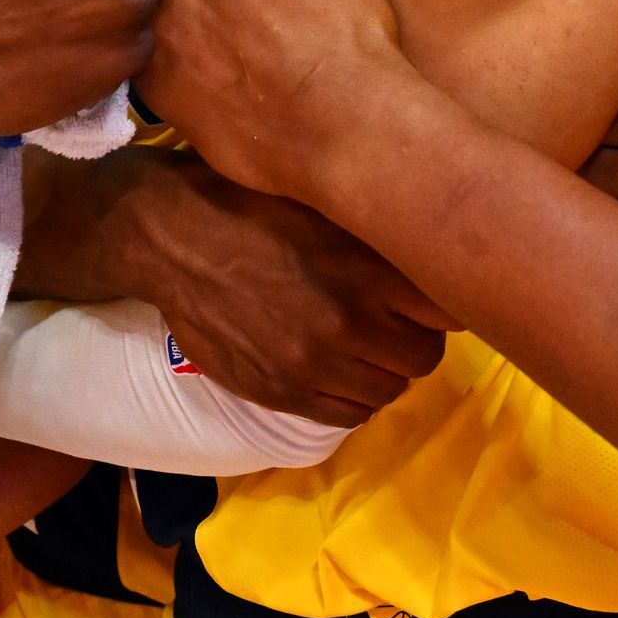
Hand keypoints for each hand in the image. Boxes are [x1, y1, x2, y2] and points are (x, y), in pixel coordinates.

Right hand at [117, 151, 449, 425]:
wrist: (170, 238)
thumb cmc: (250, 204)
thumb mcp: (323, 202)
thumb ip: (377, 232)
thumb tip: (430, 244)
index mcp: (363, 266)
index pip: (447, 308)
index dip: (445, 302)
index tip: (434, 296)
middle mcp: (345, 320)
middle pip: (424, 356)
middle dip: (416, 340)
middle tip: (397, 323)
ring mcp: (311, 363)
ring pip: (389, 390)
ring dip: (385, 371)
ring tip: (365, 348)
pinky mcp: (280, 391)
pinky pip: (347, 415)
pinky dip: (354, 398)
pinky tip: (339, 372)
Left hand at [135, 0, 409, 208]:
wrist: (341, 121)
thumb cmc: (346, 23)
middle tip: (232, 9)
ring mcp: (157, 30)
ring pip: (152, 11)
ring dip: (174, 20)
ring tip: (218, 44)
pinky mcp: (151, 85)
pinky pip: (144, 60)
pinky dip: (168, 63)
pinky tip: (204, 76)